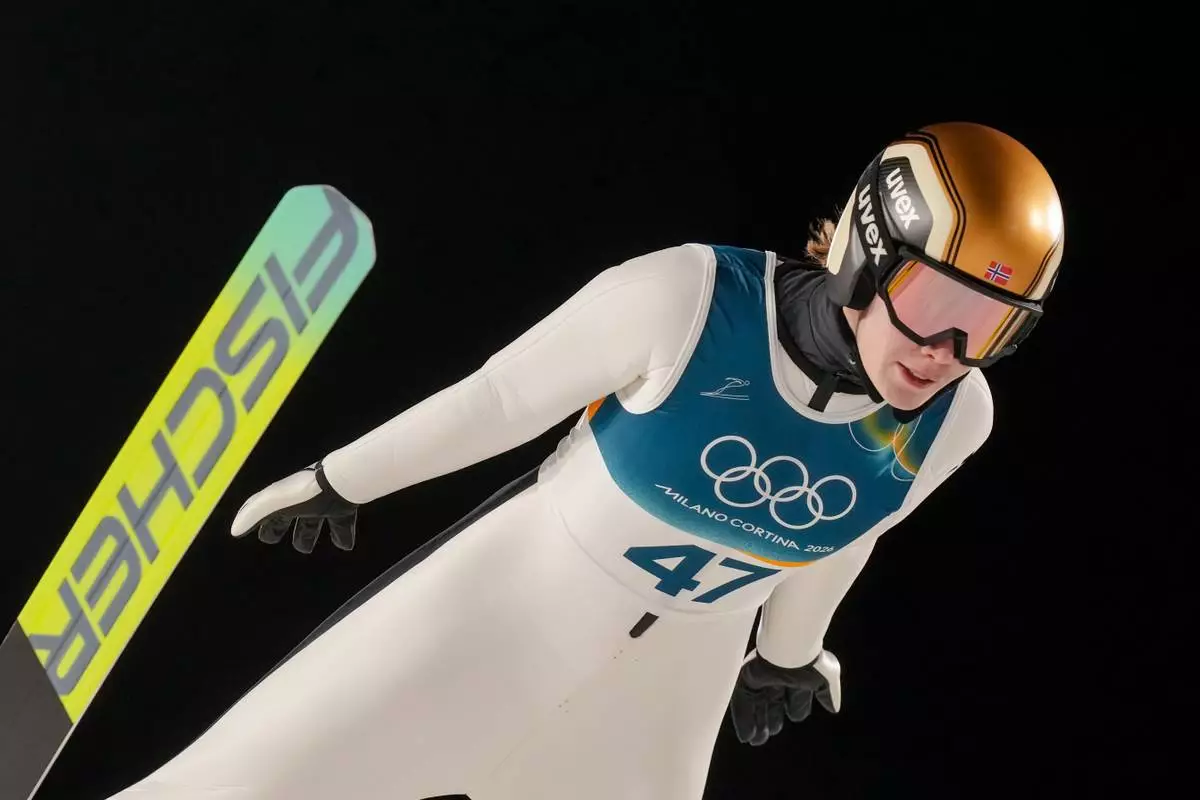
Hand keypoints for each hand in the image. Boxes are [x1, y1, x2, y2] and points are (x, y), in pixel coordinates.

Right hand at [230, 461, 358, 552]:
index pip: (265, 509)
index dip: (258, 520)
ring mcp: (324, 502)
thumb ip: (252, 515)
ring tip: (305, 548)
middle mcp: (302, 498)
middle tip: (273, 539)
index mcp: (283, 497)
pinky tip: (345, 546)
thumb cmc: (304, 492)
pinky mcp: (344, 506)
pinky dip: (342, 534)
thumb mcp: (273, 503)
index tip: (255, 533)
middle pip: (288, 514)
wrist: (340, 481)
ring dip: (308, 534)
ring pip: (313, 520)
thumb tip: (234, 530)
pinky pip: (342, 522)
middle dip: (279, 526)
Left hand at [728, 649, 840, 745]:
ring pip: (757, 705)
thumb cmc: (810, 664)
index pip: (796, 700)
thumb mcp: (826, 680)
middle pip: (773, 704)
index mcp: (797, 679)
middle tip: (770, 734)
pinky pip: (742, 703)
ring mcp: (761, 680)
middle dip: (772, 721)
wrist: (791, 651)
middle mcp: (778, 680)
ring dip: (757, 724)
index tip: (795, 716)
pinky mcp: (747, 679)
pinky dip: (744, 720)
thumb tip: (833, 708)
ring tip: (756, 741)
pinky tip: (746, 735)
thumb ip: (829, 694)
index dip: (796, 709)